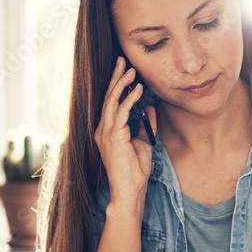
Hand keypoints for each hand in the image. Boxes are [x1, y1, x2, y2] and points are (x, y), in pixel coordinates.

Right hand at [93, 57, 156, 204]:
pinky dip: (129, 99)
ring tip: (130, 70)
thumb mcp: (143, 143)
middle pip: (107, 97)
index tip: (124, 70)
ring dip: (121, 84)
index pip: (110, 103)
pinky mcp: (113, 136)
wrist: (130, 190)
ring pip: (111, 101)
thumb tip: (149, 107)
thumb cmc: (135, 171)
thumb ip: (144, 125)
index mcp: (107, 131)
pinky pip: (120, 112)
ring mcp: (106, 133)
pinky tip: (138, 90)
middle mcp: (102, 130)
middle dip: (115, 78)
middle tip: (122, 61)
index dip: (117, 85)